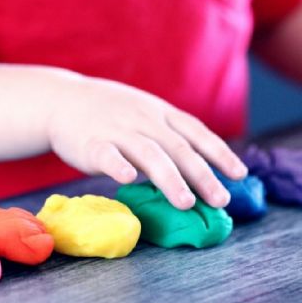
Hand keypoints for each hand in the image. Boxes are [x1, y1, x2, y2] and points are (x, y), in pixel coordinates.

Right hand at [45, 76, 246, 209]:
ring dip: (170, 179)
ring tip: (186, 203)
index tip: (240, 174)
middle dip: (203, 175)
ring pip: (149, 154)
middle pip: (179, 148)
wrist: (61, 100)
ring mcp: (117, 130)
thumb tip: (202, 168)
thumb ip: (169, 136)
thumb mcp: (145, 114)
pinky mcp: (91, 143)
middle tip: (221, 200)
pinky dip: (119, 166)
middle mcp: (144, 119)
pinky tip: (129, 179)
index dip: (220, 153)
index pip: (196, 132)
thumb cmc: (110, 113)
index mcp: (160, 113)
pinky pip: (107, 154)